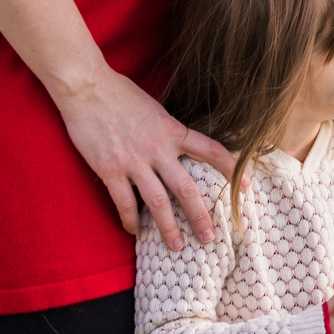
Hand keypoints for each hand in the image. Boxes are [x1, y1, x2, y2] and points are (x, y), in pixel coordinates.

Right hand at [55, 64, 235, 249]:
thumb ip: (166, 130)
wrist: (86, 87)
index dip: (229, 168)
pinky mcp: (110, 170)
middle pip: (186, 188)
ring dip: (168, 228)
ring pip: (158, 203)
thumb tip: (174, 146)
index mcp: (171, 130)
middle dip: (199, 215)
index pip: (209, 149)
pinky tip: (135, 231)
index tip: (246, 185)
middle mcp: (157, 148)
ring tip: (176, 246)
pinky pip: (125, 203)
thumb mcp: (153, 108)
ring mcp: (134, 161)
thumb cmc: (119, 93)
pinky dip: (131, 221)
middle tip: (210, 237)